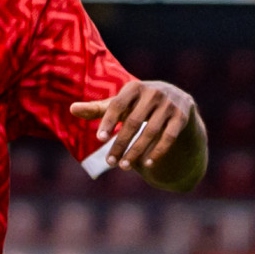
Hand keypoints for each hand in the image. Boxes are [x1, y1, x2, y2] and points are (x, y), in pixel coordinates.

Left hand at [70, 80, 198, 171]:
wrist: (177, 99)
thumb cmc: (139, 104)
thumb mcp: (121, 103)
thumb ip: (98, 108)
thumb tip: (72, 109)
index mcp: (135, 87)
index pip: (118, 105)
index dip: (108, 122)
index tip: (99, 139)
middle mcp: (154, 93)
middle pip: (133, 122)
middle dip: (120, 143)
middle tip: (109, 162)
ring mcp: (170, 105)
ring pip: (151, 132)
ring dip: (136, 151)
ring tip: (123, 166)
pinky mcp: (182, 117)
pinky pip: (169, 137)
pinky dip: (158, 152)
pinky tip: (146, 164)